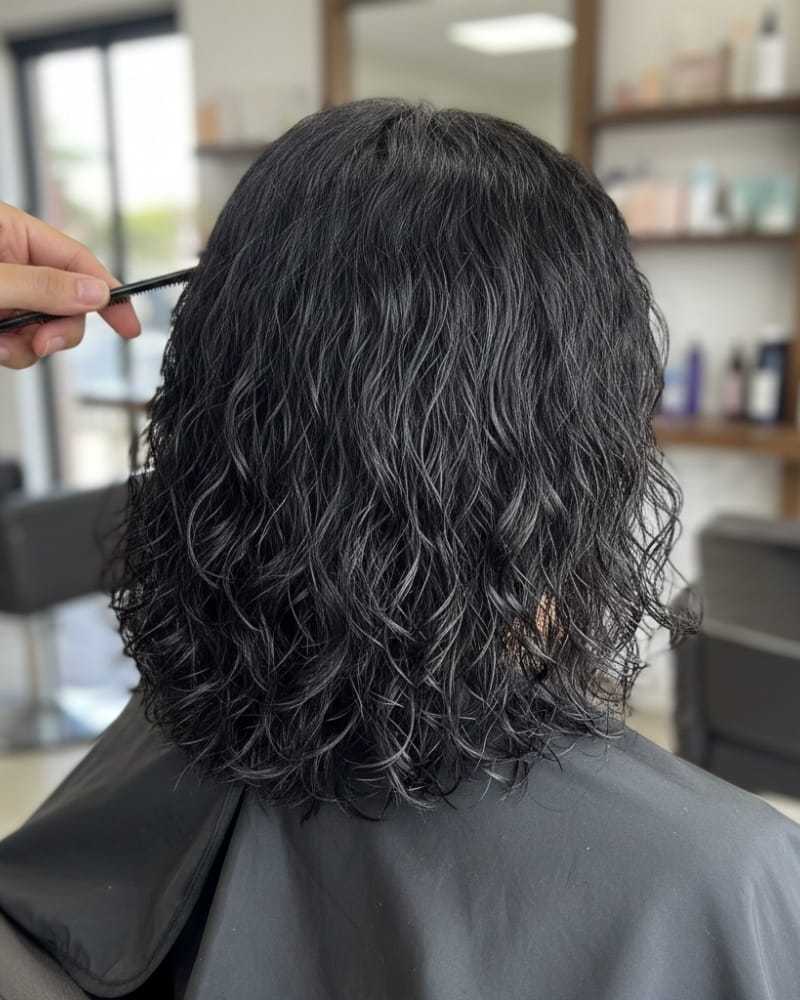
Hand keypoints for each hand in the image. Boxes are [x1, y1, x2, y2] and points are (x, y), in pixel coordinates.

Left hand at [0, 201, 140, 369]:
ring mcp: (2, 292)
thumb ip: (41, 286)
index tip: (129, 324)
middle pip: (65, 299)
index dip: (107, 292)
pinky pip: (19, 341)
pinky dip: (11, 351)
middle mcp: (10, 261)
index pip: (76, 259)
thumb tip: (95, 293)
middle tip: (45, 344)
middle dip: (60, 328)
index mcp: (10, 231)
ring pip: (42, 326)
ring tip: (1, 347)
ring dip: (29, 346)